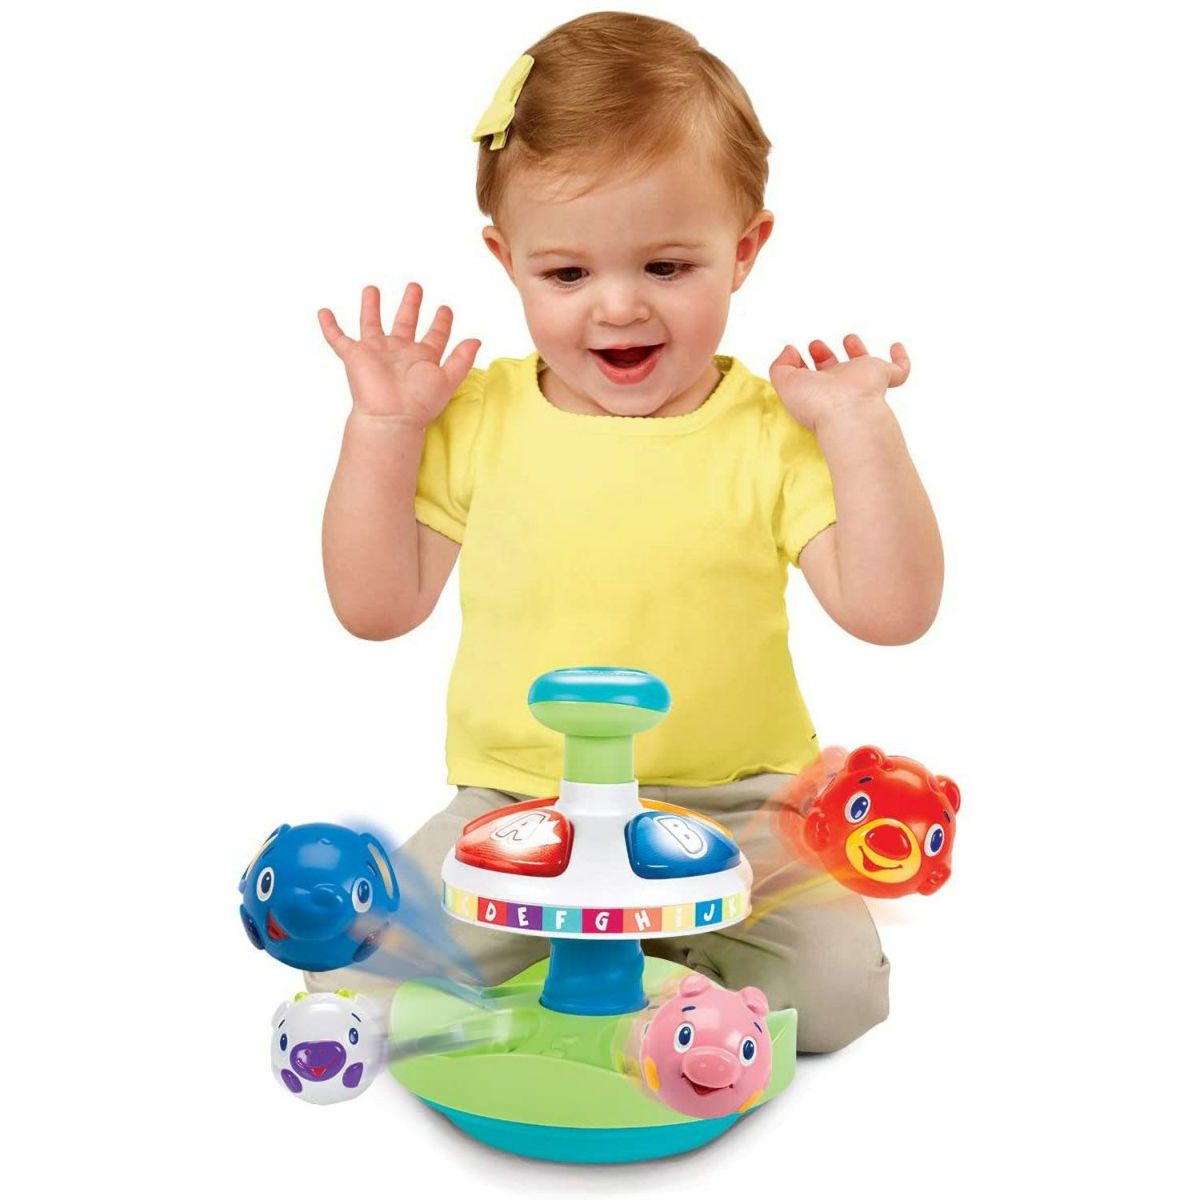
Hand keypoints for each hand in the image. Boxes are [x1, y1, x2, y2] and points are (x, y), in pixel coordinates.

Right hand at [318, 283, 480, 426]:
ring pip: (371, 323)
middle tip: (415, 287)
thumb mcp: (448, 379)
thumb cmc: (419, 403)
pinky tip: (323, 312)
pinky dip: (329, 326)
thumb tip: (477, 339)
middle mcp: (399, 352)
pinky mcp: (355, 356)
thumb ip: (462, 359)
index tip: (445, 308)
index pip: (434, 335)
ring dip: (371, 307)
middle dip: (410, 304)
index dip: (441, 322)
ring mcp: (376, 353)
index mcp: (422, 357)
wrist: (391, 417)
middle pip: (405, 322)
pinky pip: (338, 338)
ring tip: (371, 289)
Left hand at [768, 335, 909, 432]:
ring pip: (863, 366)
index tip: (795, 352)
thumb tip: (789, 350)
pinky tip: (896, 347)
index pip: (809, 376)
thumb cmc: (816, 403)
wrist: (847, 412)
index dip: (801, 364)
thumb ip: (780, 365)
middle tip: (815, 345)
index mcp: (817, 390)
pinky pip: (899, 370)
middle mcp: (840, 387)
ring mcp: (863, 382)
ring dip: (857, 350)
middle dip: (823, 355)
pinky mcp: (884, 377)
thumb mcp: (785, 382)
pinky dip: (901, 359)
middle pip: (833, 370)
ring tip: (849, 338)